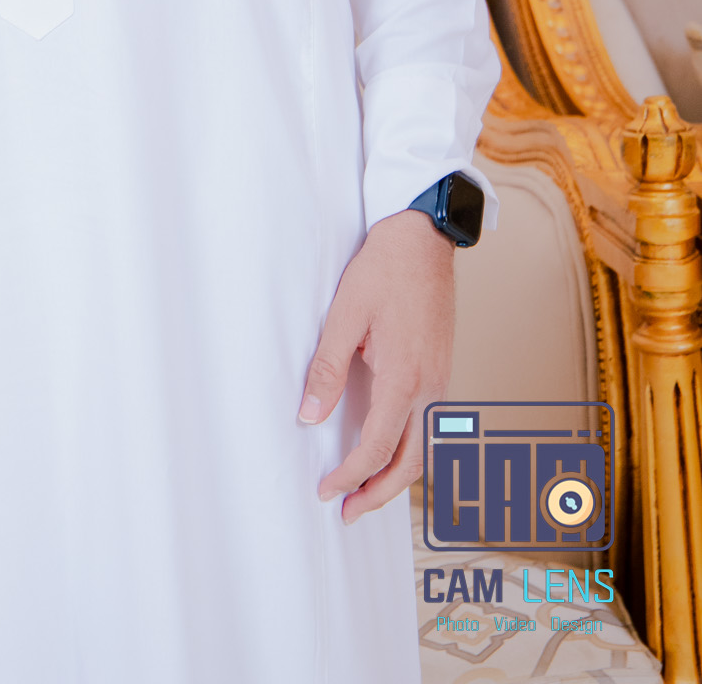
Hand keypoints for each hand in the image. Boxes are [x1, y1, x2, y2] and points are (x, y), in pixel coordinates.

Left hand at [298, 209, 453, 523]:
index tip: (326, 491)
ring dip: (396, 477)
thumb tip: (309, 417)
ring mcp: (441, 381)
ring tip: (366, 491)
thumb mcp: (345, 315)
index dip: (350, 476)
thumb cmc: (384, 271)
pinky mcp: (441, 371)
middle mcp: (431, 389)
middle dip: (379, 494)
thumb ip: (327, 369)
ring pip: (425, 449)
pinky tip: (390, 451)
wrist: (423, 239)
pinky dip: (410, 452)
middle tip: (347, 511)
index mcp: (405, 379)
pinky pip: (430, 428)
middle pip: (410, 463)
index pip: (377, 448)